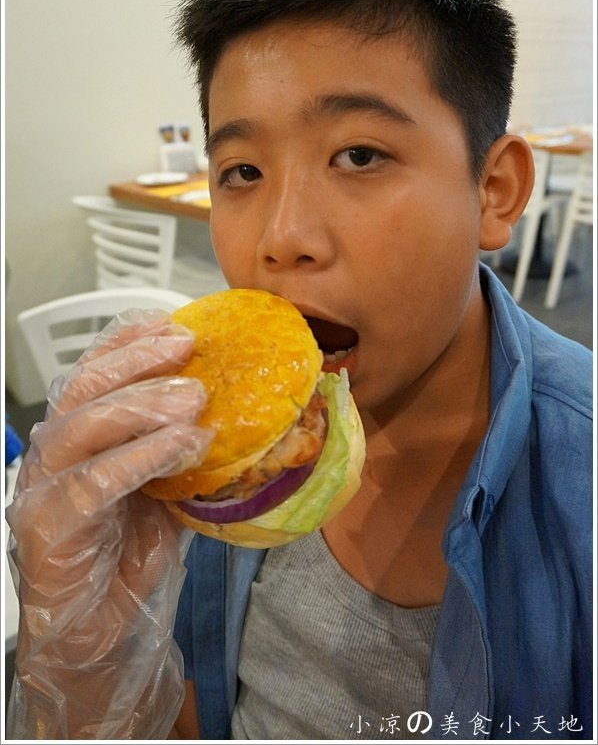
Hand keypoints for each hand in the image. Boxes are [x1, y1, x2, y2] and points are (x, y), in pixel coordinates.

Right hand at [5, 307, 212, 738]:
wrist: (101, 633)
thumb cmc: (128, 554)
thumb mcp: (166, 486)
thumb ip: (185, 447)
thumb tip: (240, 408)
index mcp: (77, 436)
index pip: (93, 371)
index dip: (128, 340)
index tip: (172, 320)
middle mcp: (52, 454)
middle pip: (83, 387)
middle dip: (137, 360)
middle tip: (186, 345)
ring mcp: (43, 489)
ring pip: (83, 426)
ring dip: (142, 404)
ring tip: (194, 397)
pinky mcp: (48, 527)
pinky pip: (92, 482)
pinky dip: (141, 457)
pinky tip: (183, 446)